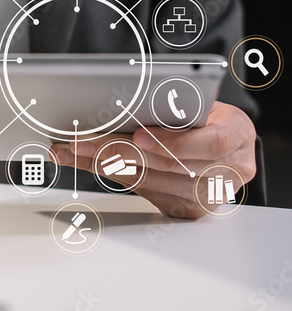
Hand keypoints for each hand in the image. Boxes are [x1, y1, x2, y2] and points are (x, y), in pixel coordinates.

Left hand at [51, 101, 256, 218]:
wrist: (220, 139)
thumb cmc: (202, 114)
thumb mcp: (197, 101)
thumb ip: (172, 105)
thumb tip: (120, 102)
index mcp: (238, 133)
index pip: (211, 142)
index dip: (174, 141)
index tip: (139, 135)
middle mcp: (231, 169)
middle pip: (169, 164)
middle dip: (118, 150)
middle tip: (80, 142)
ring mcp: (211, 194)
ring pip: (151, 181)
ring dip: (104, 164)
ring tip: (72, 150)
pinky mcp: (189, 209)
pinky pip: (145, 193)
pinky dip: (111, 175)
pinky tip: (87, 162)